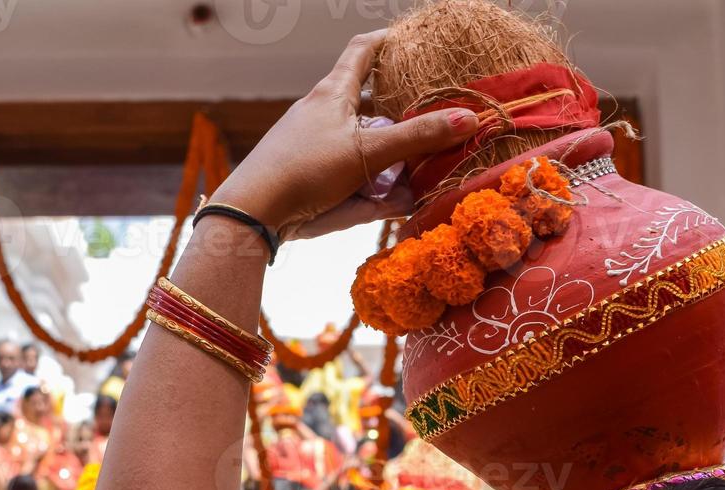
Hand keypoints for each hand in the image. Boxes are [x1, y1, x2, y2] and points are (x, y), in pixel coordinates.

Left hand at [211, 31, 478, 240]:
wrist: (254, 214)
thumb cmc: (306, 169)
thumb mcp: (367, 151)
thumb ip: (416, 138)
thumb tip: (469, 119)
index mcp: (332, 94)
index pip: (362, 52)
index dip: (386, 41)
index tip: (409, 41)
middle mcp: (323, 118)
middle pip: (367, 106)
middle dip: (399, 113)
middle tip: (431, 117)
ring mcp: (317, 153)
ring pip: (364, 149)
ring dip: (392, 161)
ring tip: (423, 171)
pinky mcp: (313, 185)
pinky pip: (355, 184)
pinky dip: (377, 193)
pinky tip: (400, 205)